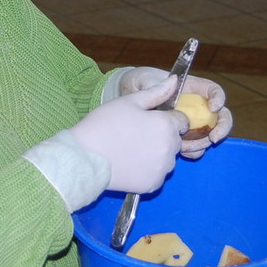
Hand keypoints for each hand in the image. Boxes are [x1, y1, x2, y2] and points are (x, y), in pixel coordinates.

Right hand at [69, 76, 186, 193]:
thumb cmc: (104, 124)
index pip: (182, 121)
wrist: (85, 157)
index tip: (149, 121)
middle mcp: (170, 148)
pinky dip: (147, 171)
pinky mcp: (153, 185)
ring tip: (131, 150)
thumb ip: (156, 92)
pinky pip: (156, 175)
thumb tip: (175, 81)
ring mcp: (162, 169)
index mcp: (166, 125)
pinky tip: (129, 164)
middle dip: (161, 136)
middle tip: (136, 135)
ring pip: (166, 159)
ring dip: (156, 154)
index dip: (166, 119)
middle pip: (175, 140)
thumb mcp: (129, 101)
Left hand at [118, 66, 232, 158]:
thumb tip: (172, 82)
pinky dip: (192, 151)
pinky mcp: (182, 135)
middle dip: (222, 128)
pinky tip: (181, 152)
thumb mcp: (147, 80)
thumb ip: (157, 84)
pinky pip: (195, 145)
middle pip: (220, 116)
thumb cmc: (141, 83)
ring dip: (204, 143)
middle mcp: (196, 105)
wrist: (129, 98)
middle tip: (213, 138)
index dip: (218, 98)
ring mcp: (191, 122)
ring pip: (209, 133)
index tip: (213, 107)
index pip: (213, 91)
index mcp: (192, 88)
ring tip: (188, 147)